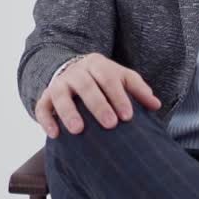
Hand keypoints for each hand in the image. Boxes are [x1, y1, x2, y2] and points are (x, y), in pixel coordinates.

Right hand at [34, 53, 161, 137]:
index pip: (108, 78)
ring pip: (60, 94)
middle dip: (98, 105)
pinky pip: (42, 106)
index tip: (128, 117)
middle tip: (110, 124)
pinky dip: (46, 119)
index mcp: (97, 64)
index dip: (119, 96)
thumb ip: (137, 89)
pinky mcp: (45, 97)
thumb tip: (155, 104)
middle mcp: (76, 72)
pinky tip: (55, 134)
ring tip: (78, 130)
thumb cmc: (102, 79)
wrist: (72, 71)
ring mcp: (59, 83)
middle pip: (86, 86)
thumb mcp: (120, 78)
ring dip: (69, 112)